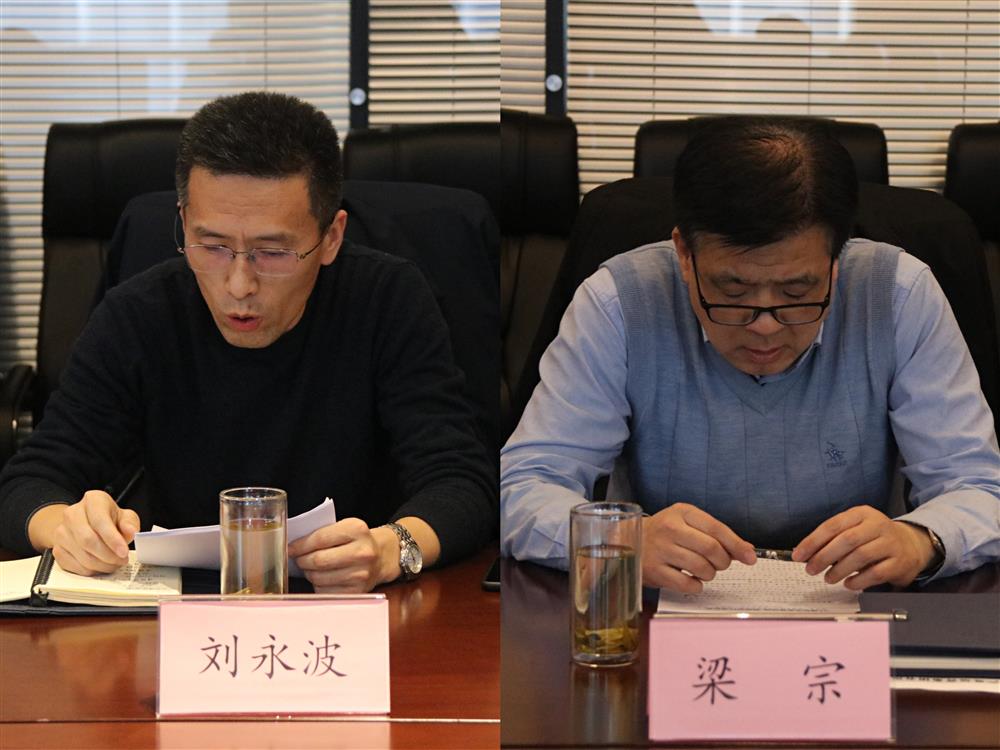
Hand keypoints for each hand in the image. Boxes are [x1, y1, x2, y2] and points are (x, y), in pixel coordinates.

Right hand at [39, 490, 139, 574]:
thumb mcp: (125, 517)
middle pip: (88, 540)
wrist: (87, 523)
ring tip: (114, 564)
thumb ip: (130, 524)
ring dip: (102, 564)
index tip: (123, 552)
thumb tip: (131, 532)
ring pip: (82, 555)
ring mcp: (61, 532)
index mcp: (93, 500)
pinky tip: (101, 566)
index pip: (100, 521)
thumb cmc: (110, 520)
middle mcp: (72, 513)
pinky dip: (91, 570)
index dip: (113, 539)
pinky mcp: (57, 549)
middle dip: (108, 555)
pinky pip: (74, 566)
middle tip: (121, 560)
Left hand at [288, 518, 396, 592]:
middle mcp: (362, 552)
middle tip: (299, 559)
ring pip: (319, 577)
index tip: (290, 549)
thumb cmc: (357, 541)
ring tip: (312, 568)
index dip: (300, 545)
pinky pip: (325, 591)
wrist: (382, 557)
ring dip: (309, 573)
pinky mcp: (357, 591)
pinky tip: (324, 578)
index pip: (320, 539)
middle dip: (302, 560)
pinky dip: (318, 585)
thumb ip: (322, 533)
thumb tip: (293, 547)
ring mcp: (360, 574)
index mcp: (357, 530)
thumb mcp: (345, 528)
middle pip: (318, 560)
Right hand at [642, 503, 756, 591]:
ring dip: (710, 574)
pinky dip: (696, 586)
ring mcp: (660, 549)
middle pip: (711, 549)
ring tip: (703, 571)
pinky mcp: (654, 570)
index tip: (750, 558)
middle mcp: (670, 528)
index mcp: (682, 512)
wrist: (627, 541)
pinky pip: (687, 584)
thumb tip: (747, 551)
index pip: (716, 528)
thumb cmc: (664, 533)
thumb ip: (715, 534)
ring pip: (701, 568)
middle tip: (719, 564)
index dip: (737, 545)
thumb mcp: (687, 523)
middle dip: (723, 561)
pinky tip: (691, 580)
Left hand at [793, 505, 934, 588]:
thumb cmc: (874, 538)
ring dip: (839, 569)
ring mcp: (891, 543)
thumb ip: (833, 538)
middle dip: (824, 556)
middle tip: (810, 569)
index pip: (833, 525)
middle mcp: (878, 525)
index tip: (799, 555)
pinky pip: (876, 573)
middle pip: (846, 540)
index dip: (813, 541)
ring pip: (861, 556)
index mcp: (862, 513)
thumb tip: (806, 554)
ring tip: (828, 578)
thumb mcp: (855, 529)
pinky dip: (858, 580)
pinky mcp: (899, 562)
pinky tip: (848, 583)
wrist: (911, 545)